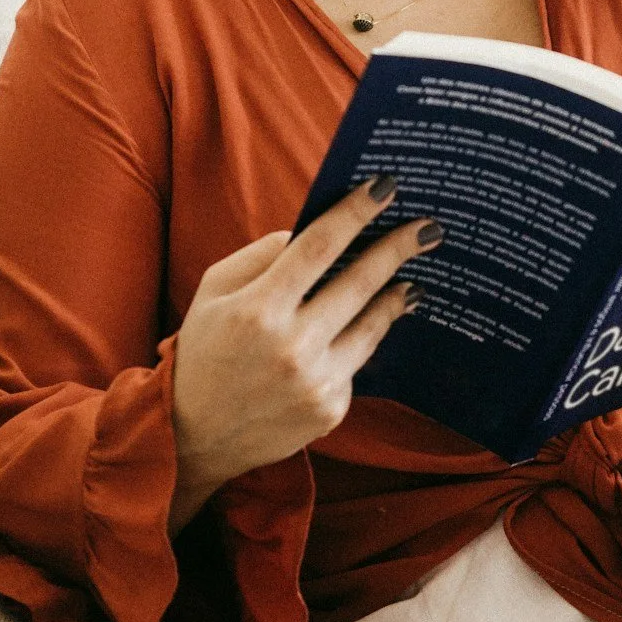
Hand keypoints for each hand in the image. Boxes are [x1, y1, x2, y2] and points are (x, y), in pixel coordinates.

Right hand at [168, 176, 438, 530]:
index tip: (386, 187)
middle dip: (398, 247)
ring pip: (372, 325)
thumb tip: (315, 231)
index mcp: (258, 308)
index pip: (320, 246)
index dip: (356, 212)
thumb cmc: (204, 350)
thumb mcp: (214, 291)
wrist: (193, 435)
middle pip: (361, 282)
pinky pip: (357, 362)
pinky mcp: (330, 410)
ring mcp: (316, 382)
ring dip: (397, 295)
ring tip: (412, 277)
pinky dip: (363, 339)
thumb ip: (262, 256)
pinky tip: (369, 326)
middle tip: (428, 228)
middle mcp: (292, 346)